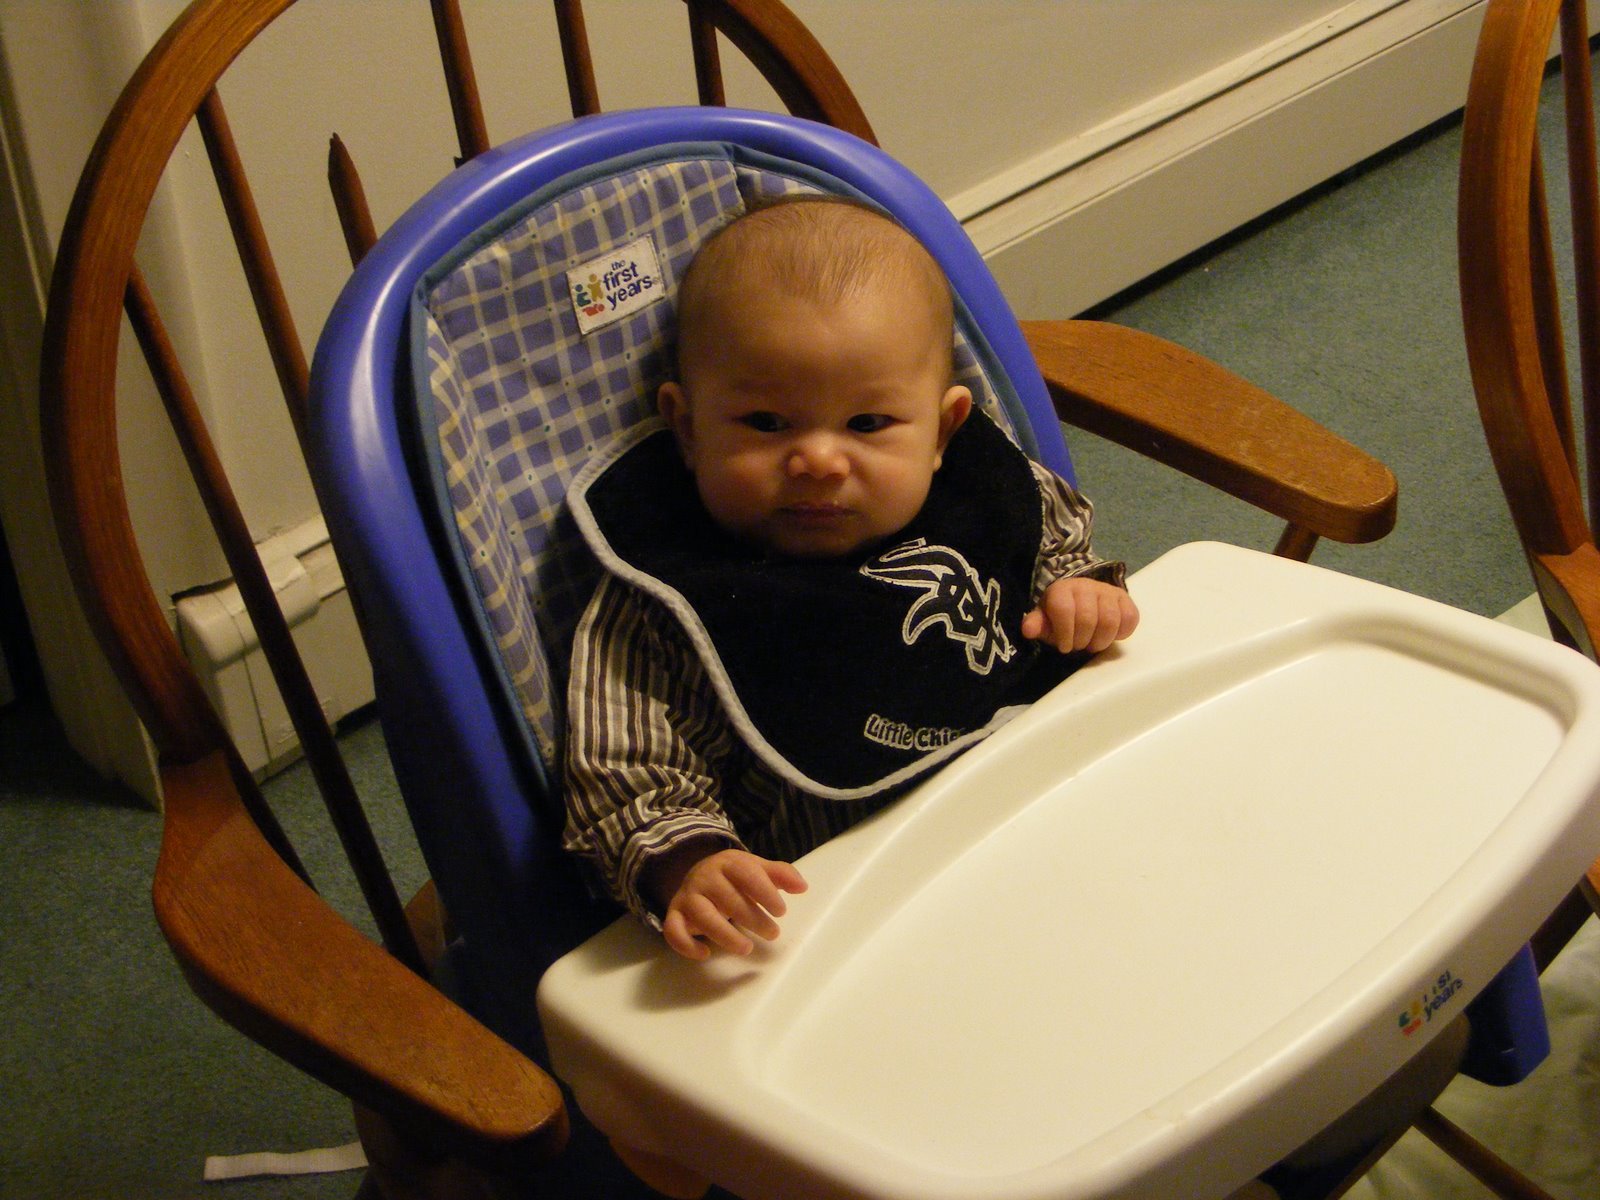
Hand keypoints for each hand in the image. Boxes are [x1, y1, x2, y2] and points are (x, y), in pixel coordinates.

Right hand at [657, 848, 807, 959]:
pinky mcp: (675, 915)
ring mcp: (688, 897)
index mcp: (727, 863)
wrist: (696, 872)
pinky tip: (705, 954)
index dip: (764, 892)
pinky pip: (672, 930)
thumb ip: (780, 875)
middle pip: (727, 898)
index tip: (781, 912)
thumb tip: (802, 887)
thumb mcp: (756, 868)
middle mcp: (705, 878)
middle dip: (752, 918)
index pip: (746, 874)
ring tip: (747, 948)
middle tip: (773, 933)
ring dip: (725, 935)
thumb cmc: (734, 875)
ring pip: (702, 916)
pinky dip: (686, 944)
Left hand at [1021, 577, 1138, 653]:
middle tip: (1079, 646)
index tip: (1064, 647)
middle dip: (1082, 641)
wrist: (1082, 599)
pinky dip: (1121, 633)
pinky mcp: (1125, 599)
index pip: (1064, 610)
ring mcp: (1108, 591)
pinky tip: (1110, 636)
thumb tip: (1028, 630)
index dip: (1064, 633)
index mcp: (1062, 589)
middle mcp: (1086, 586)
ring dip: (1101, 641)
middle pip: (1088, 619)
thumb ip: (1037, 625)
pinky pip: (1130, 618)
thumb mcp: (1045, 620)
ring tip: (1093, 644)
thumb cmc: (1061, 615)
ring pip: (1111, 621)